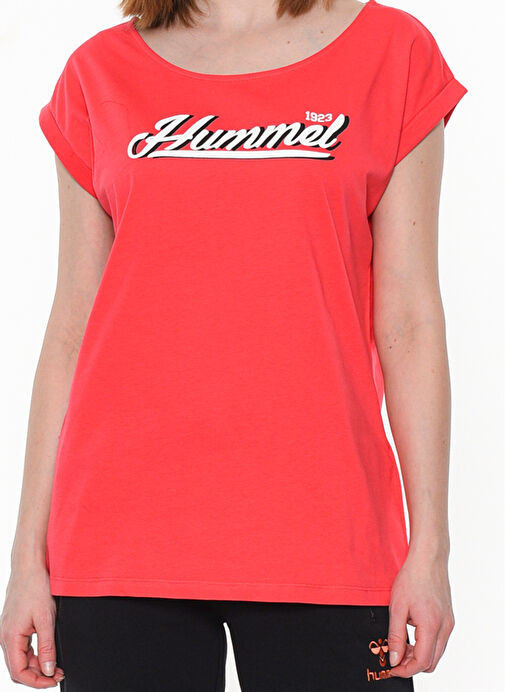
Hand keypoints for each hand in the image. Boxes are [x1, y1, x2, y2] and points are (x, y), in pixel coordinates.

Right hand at [0, 565, 64, 687]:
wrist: (29, 567)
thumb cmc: (35, 588)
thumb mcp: (46, 619)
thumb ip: (47, 647)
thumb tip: (49, 670)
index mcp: (10, 638)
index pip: (19, 672)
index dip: (37, 681)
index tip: (53, 681)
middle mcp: (6, 637)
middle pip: (19, 668)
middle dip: (38, 675)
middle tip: (58, 674)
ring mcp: (9, 632)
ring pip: (21, 658)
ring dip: (38, 664)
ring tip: (57, 665)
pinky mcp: (14, 626)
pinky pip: (22, 647)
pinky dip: (34, 653)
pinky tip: (48, 652)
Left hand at [387, 547, 454, 677]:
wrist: (428, 559)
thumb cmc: (412, 578)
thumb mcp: (397, 607)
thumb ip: (395, 636)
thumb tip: (395, 659)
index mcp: (432, 626)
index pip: (422, 662)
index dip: (406, 670)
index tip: (393, 668)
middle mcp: (445, 627)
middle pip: (432, 661)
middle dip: (413, 664)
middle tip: (395, 657)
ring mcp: (449, 623)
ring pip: (436, 652)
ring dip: (420, 654)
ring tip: (401, 644)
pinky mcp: (448, 618)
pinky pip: (439, 640)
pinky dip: (426, 644)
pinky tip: (411, 633)